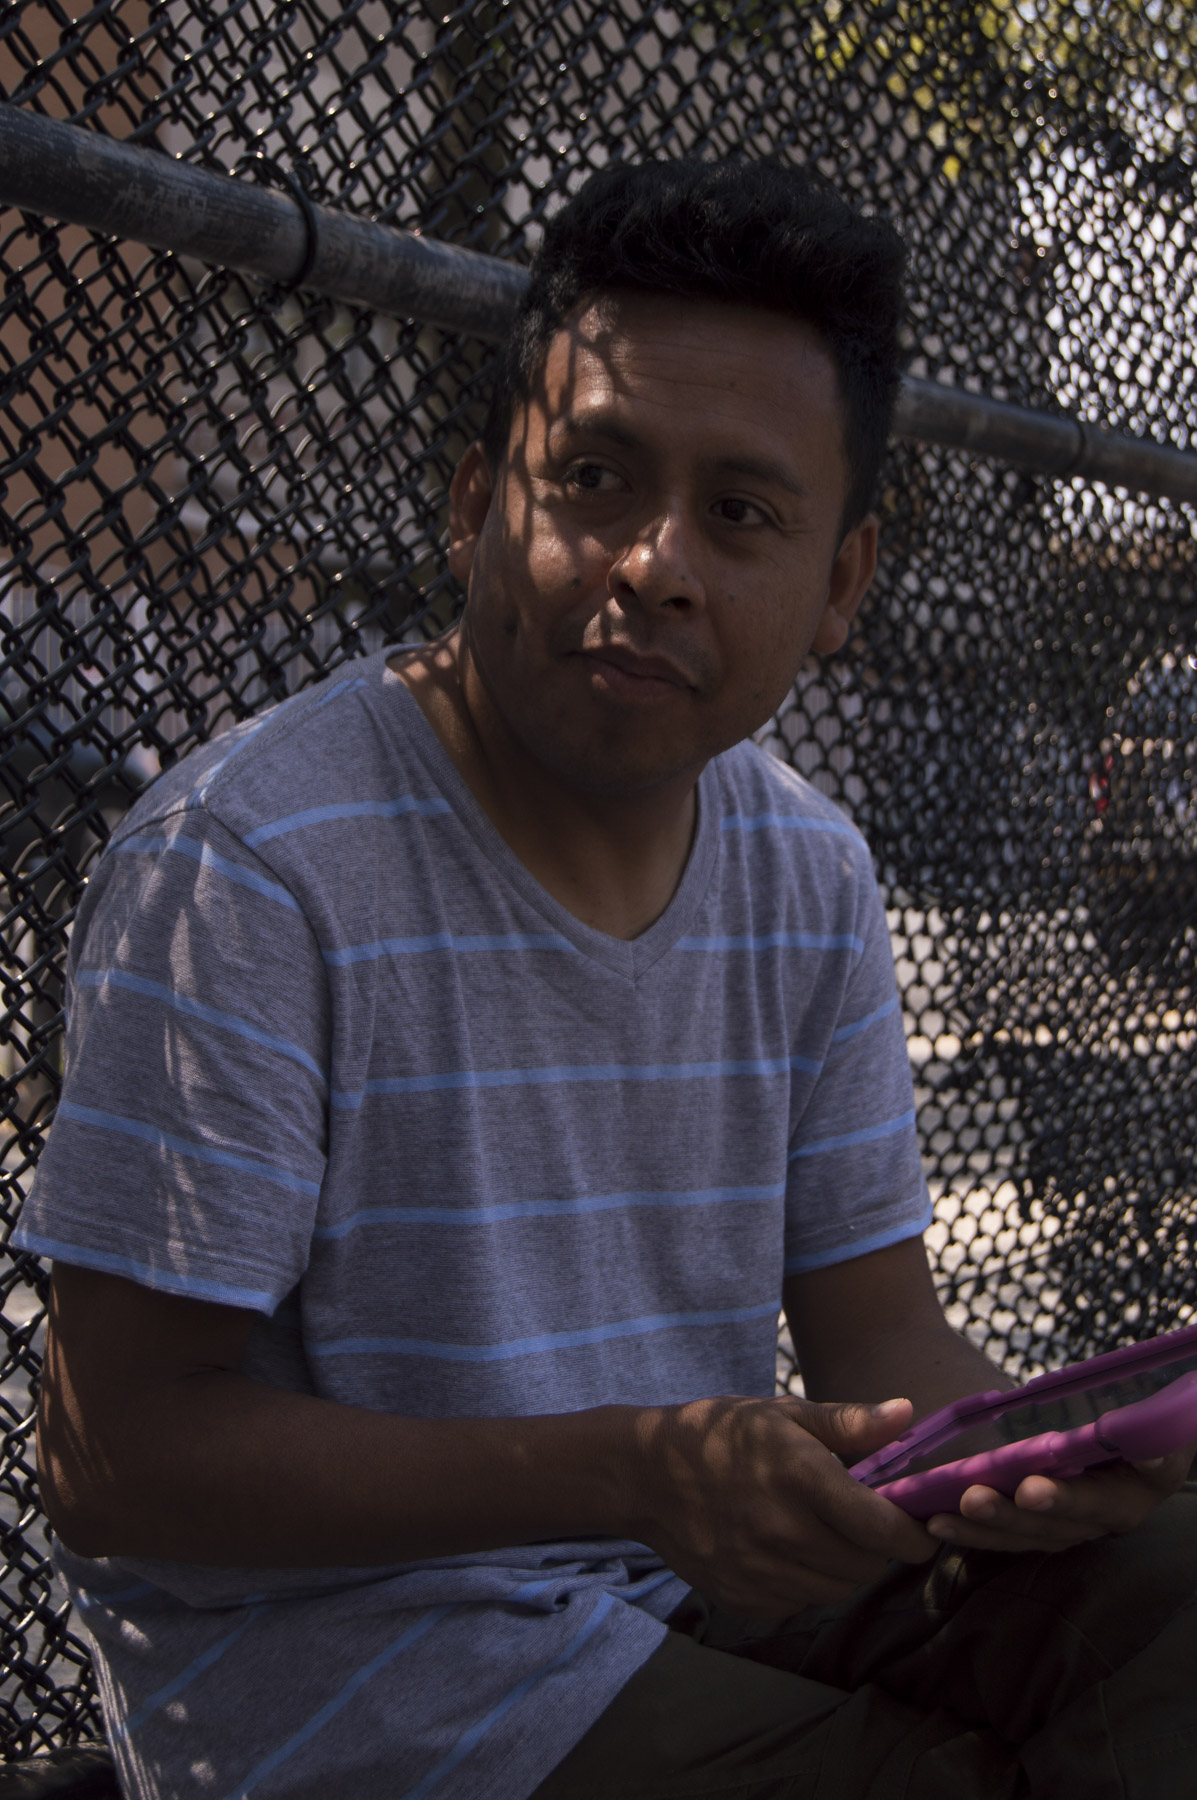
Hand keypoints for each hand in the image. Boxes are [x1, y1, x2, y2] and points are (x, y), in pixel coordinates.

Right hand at [629, 1393, 935, 1617]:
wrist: (645, 1475)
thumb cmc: (720, 1434)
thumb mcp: (782, 1415)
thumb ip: (849, 1423)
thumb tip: (907, 1413)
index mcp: (800, 1478)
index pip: (883, 1530)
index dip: (914, 1536)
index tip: (922, 1528)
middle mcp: (783, 1532)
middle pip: (867, 1565)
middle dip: (878, 1546)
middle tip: (863, 1520)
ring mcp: (761, 1572)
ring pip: (838, 1589)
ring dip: (845, 1566)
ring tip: (823, 1531)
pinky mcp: (744, 1599)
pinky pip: (801, 1602)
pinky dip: (808, 1581)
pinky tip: (787, 1548)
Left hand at [926, 1438, 1196, 1554]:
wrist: (1142, 1443)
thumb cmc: (1149, 1432)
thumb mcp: (1161, 1437)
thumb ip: (1152, 1444)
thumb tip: (1151, 1452)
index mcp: (1125, 1501)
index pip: (1092, 1504)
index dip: (1062, 1499)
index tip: (1028, 1489)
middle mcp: (1092, 1523)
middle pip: (1046, 1528)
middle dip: (1007, 1516)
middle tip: (970, 1498)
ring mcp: (1062, 1527)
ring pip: (1019, 1535)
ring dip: (980, 1528)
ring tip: (939, 1518)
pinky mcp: (1037, 1522)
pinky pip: (1004, 1531)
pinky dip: (972, 1529)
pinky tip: (934, 1521)